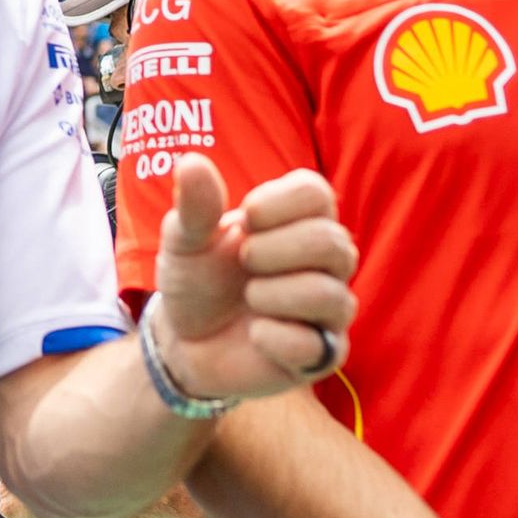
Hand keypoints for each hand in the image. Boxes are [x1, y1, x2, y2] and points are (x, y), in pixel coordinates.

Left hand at [145, 157, 359, 403]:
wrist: (185, 340)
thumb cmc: (197, 279)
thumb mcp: (185, 240)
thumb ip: (195, 205)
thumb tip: (192, 162)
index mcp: (300, 221)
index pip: (318, 194)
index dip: (276, 204)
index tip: (245, 220)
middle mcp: (327, 263)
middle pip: (332, 243)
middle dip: (273, 252)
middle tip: (244, 261)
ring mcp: (329, 310)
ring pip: (330, 295)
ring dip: (272, 295)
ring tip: (250, 298)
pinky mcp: (323, 355)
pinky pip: (317, 347)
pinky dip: (274, 338)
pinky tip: (255, 334)